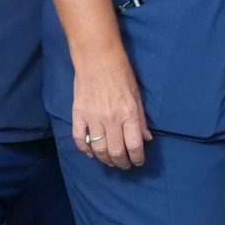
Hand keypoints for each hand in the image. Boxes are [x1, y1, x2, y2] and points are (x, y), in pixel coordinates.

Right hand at [71, 54, 150, 169]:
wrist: (97, 58)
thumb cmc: (122, 74)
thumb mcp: (137, 95)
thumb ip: (141, 119)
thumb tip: (146, 139)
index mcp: (129, 114)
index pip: (134, 145)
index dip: (137, 158)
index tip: (138, 162)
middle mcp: (111, 119)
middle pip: (115, 151)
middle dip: (121, 162)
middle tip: (124, 165)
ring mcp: (92, 118)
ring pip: (98, 148)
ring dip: (105, 159)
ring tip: (110, 162)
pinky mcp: (78, 114)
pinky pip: (79, 138)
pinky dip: (84, 149)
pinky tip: (91, 153)